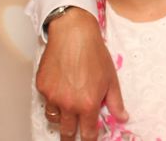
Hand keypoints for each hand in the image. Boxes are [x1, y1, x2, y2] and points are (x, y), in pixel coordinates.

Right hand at [37, 7, 126, 138]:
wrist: (74, 34)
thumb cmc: (94, 53)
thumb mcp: (111, 79)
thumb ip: (116, 102)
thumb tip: (122, 118)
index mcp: (88, 104)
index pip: (87, 133)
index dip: (89, 138)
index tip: (90, 138)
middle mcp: (68, 104)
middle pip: (66, 132)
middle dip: (70, 136)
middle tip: (73, 136)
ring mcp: (53, 96)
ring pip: (53, 117)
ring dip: (61, 117)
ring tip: (67, 110)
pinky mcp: (42, 86)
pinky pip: (46, 100)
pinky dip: (52, 99)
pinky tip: (60, 88)